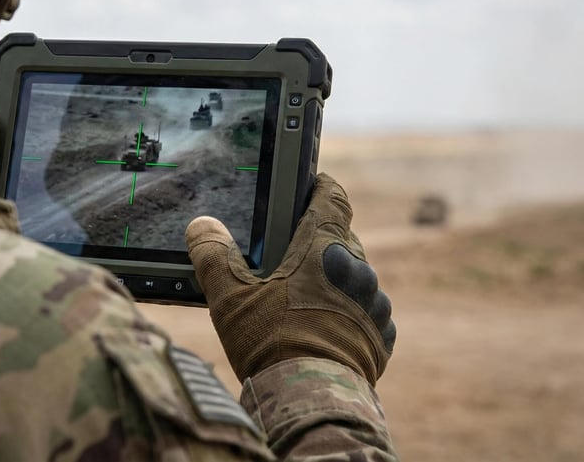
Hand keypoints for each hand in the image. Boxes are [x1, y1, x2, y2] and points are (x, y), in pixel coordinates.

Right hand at [185, 174, 395, 384]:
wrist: (311, 399)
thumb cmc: (271, 342)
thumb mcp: (230, 297)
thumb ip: (213, 256)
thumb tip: (202, 226)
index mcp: (324, 247)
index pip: (333, 198)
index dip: (322, 188)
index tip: (313, 184)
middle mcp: (357, 269)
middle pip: (342, 238)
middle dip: (319, 241)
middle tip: (290, 252)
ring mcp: (373, 303)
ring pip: (354, 277)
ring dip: (333, 281)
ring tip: (302, 300)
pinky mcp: (381, 336)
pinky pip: (364, 313)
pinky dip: (346, 315)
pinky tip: (321, 330)